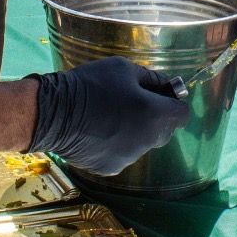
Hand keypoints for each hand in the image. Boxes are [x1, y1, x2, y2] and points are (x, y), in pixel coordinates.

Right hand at [25, 57, 189, 175]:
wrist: (54, 112)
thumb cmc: (91, 84)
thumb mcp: (123, 69)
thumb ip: (152, 78)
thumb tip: (169, 86)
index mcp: (155, 114)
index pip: (182, 114)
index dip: (173, 103)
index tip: (161, 96)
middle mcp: (147, 140)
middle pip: (165, 131)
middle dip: (156, 118)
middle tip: (132, 104)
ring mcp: (129, 157)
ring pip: (142, 144)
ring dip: (135, 132)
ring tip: (109, 117)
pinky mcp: (112, 168)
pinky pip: (123, 154)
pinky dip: (117, 145)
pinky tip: (98, 132)